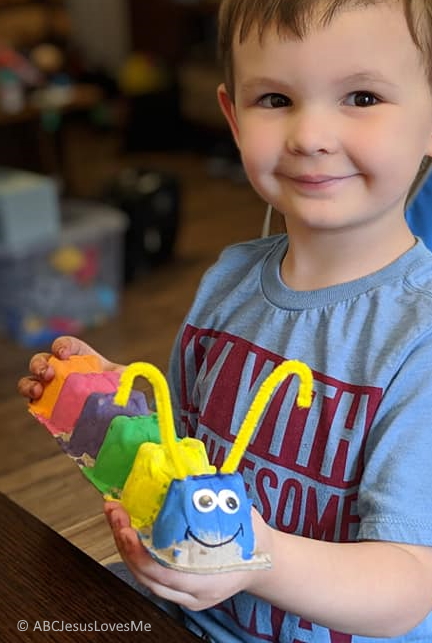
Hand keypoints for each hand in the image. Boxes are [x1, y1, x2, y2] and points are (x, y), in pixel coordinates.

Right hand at [17, 335, 122, 400]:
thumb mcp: (123, 380)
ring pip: (31, 380)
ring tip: (38, 390)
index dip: (62, 345)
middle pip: (42, 360)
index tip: (64, 354)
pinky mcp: (48, 408)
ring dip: (30, 383)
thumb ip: (124, 376)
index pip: (65, 345)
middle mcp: (61, 370)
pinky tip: (36, 403)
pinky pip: (34, 402)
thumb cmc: (119, 391)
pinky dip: (32, 401)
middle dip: (40, 364)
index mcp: (80, 357)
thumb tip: (126, 381)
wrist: (115, 414)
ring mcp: (52, 389)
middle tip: (49, 373)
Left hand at [104, 501, 272, 610]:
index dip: (140, 553)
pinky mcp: (180, 590)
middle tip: (115, 512)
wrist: (266, 564)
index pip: (163, 574)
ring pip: (144, 577)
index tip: (127, 527)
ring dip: (125, 547)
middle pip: (146, 576)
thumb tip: (196, 474)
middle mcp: (193, 594)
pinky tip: (128, 530)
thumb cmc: (253, 540)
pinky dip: (135, 554)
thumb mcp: (241, 520)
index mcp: (208, 581)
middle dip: (124, 544)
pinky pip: (150, 576)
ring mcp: (185, 596)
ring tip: (116, 516)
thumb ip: (218, 505)